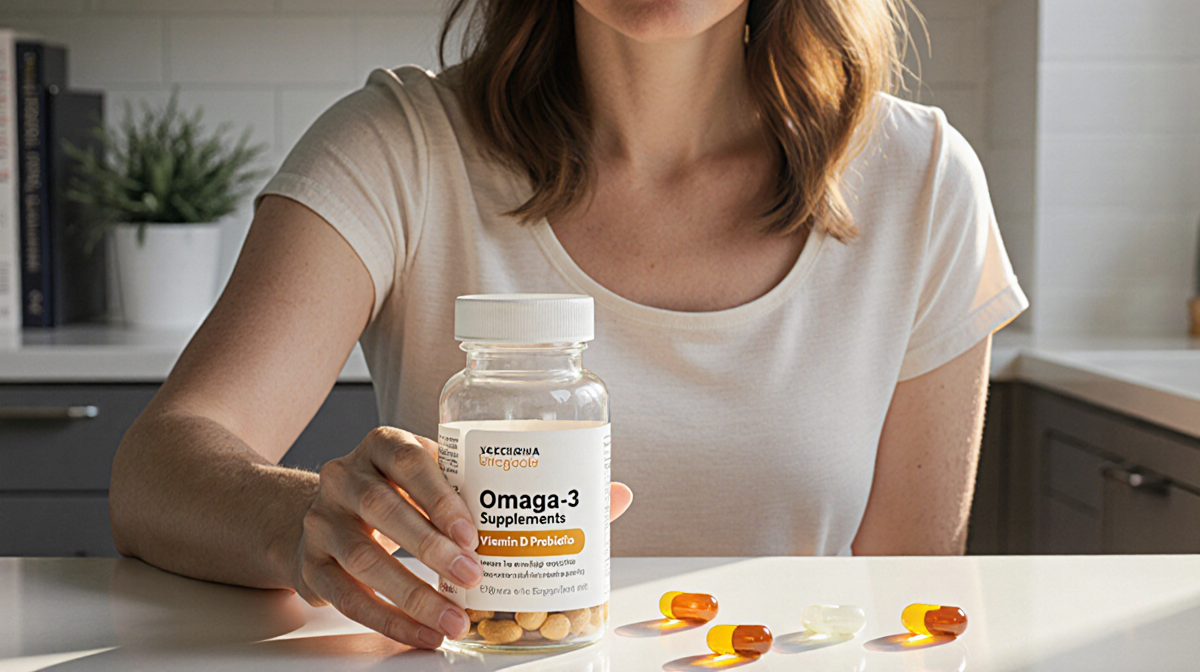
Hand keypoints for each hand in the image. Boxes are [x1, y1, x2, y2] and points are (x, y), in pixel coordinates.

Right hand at [291, 426, 634, 648]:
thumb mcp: (452, 477)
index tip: (474, 529)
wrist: (325, 513)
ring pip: (361, 554)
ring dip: (411, 592)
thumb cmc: (406, 494)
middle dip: (430, 548)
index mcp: (385, 444)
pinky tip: (423, 634)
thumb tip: (614, 496)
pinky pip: (344, 595)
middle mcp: (346, 474)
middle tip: (473, 578)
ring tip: (454, 618)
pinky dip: (386, 620)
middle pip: (382, 507)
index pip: (408, 457)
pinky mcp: (309, 561)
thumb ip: (521, 488)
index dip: (439, 493)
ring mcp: (322, 519)